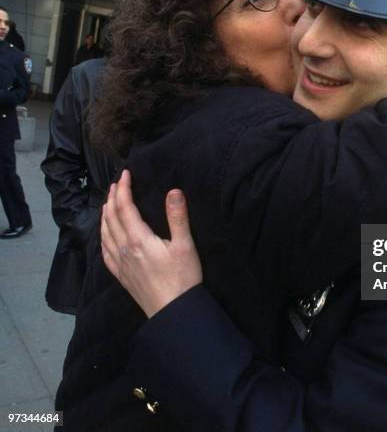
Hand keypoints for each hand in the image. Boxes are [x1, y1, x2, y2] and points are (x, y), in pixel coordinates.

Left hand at [101, 169, 202, 317]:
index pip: (125, 208)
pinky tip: (105, 235)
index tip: (125, 174)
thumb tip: (174, 191)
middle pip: (112, 218)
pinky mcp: (121, 276)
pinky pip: (105, 252)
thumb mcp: (185, 246)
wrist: (173, 311)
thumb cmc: (183, 278)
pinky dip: (103, 236)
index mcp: (138, 239)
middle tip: (116, 184)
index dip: (123, 189)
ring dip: (105, 215)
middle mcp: (124, 249)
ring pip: (105, 233)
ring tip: (108, 203)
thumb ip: (178, 217)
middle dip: (112, 198)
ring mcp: (120, 264)